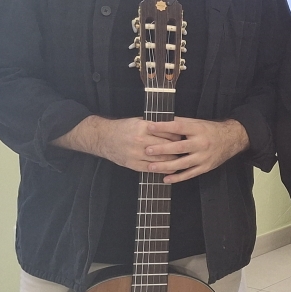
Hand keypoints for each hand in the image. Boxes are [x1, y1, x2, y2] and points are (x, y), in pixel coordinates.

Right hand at [55, 115, 180, 170]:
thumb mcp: (139, 121)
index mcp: (143, 127)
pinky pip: (152, 169)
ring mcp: (136, 154)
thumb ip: (155, 126)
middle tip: (187, 150)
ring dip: (173, 161)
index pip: (168, 133)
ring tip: (182, 160)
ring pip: (161, 160)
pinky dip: (163, 170)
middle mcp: (140, 141)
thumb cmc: (123, 128)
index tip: (185, 138)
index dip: (179, 137)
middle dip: (179, 149)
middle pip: (167, 147)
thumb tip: (175, 128)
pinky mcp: (133, 165)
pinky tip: (171, 168)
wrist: (104, 138)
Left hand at [143, 117, 249, 182]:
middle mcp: (201, 143)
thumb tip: (161, 120)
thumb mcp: (198, 123)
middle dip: (162, 149)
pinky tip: (165, 179)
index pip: (179, 127)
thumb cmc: (210, 130)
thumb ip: (181, 122)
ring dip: (166, 166)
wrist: (232, 139)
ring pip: (182, 163)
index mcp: (198, 129)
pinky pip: (190, 174)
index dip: (164, 127)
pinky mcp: (206, 167)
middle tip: (148, 150)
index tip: (150, 126)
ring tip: (151, 167)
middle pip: (179, 147)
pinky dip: (177, 178)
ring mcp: (204, 157)